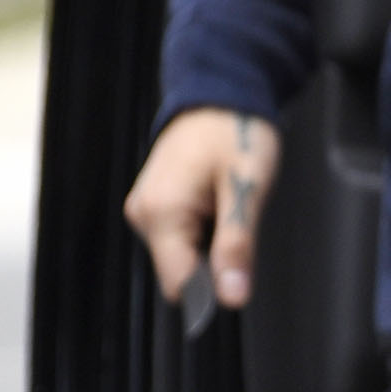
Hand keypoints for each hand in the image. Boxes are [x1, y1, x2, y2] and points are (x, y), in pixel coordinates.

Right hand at [123, 106, 282, 311]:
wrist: (218, 95)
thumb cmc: (234, 133)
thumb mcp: (246, 190)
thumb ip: (236, 246)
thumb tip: (232, 296)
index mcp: (161, 212)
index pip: (178, 285)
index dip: (212, 291)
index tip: (238, 274)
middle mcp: (144, 214)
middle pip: (181, 273)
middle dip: (214, 264)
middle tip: (236, 221)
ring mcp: (146, 209)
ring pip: (181, 257)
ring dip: (209, 246)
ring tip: (225, 206)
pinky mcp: (154, 206)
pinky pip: (179, 238)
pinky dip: (202, 232)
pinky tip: (214, 203)